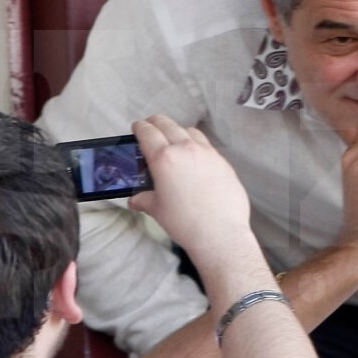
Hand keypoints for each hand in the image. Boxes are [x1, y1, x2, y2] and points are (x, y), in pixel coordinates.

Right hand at [129, 114, 250, 255]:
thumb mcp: (158, 210)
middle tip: (151, 128)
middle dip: (156, 123)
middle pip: (167, 124)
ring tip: (174, 140)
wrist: (220, 233)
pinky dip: (196, 144)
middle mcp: (185, 149)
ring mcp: (207, 153)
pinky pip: (206, 144)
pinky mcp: (222, 161)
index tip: (137, 127)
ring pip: (189, 131)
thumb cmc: (185, 223)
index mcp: (164, 158)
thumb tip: (135, 200)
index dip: (139, 127)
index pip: (147, 132)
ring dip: (178, 131)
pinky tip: (195, 156)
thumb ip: (144, 199)